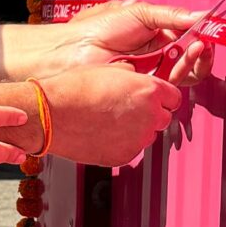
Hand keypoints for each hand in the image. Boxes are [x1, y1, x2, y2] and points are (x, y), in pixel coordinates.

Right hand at [40, 63, 184, 166]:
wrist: (52, 114)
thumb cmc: (75, 89)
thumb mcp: (108, 69)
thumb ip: (131, 75)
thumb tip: (134, 78)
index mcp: (149, 90)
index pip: (174, 98)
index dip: (162, 97)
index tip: (153, 99)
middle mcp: (149, 116)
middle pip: (163, 118)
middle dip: (149, 114)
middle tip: (126, 109)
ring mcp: (138, 139)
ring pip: (146, 135)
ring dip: (135, 130)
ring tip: (108, 121)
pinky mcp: (124, 156)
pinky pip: (130, 149)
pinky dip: (121, 144)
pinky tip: (101, 133)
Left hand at [50, 1, 214, 88]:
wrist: (75, 49)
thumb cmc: (98, 29)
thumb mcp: (139, 13)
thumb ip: (171, 15)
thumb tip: (200, 15)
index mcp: (154, 34)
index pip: (186, 37)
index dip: (200, 34)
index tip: (210, 30)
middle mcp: (154, 54)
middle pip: (189, 58)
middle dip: (201, 51)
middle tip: (205, 42)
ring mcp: (149, 72)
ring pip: (183, 72)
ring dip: (193, 59)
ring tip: (194, 47)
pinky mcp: (144, 88)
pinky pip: (170, 85)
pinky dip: (181, 72)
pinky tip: (181, 59)